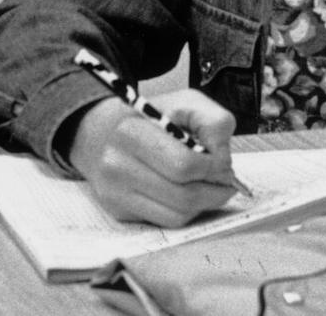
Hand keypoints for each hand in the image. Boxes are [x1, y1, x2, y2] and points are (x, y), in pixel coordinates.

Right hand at [65, 92, 241, 227]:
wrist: (102, 132)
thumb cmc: (151, 119)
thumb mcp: (184, 103)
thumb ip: (213, 122)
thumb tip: (222, 160)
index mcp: (132, 131)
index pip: (185, 165)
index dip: (214, 167)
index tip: (222, 161)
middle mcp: (117, 165)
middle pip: (185, 196)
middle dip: (215, 189)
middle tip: (224, 180)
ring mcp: (115, 192)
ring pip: (179, 215)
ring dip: (204, 203)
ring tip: (207, 185)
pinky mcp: (118, 211)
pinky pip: (167, 222)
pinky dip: (186, 211)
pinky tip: (186, 194)